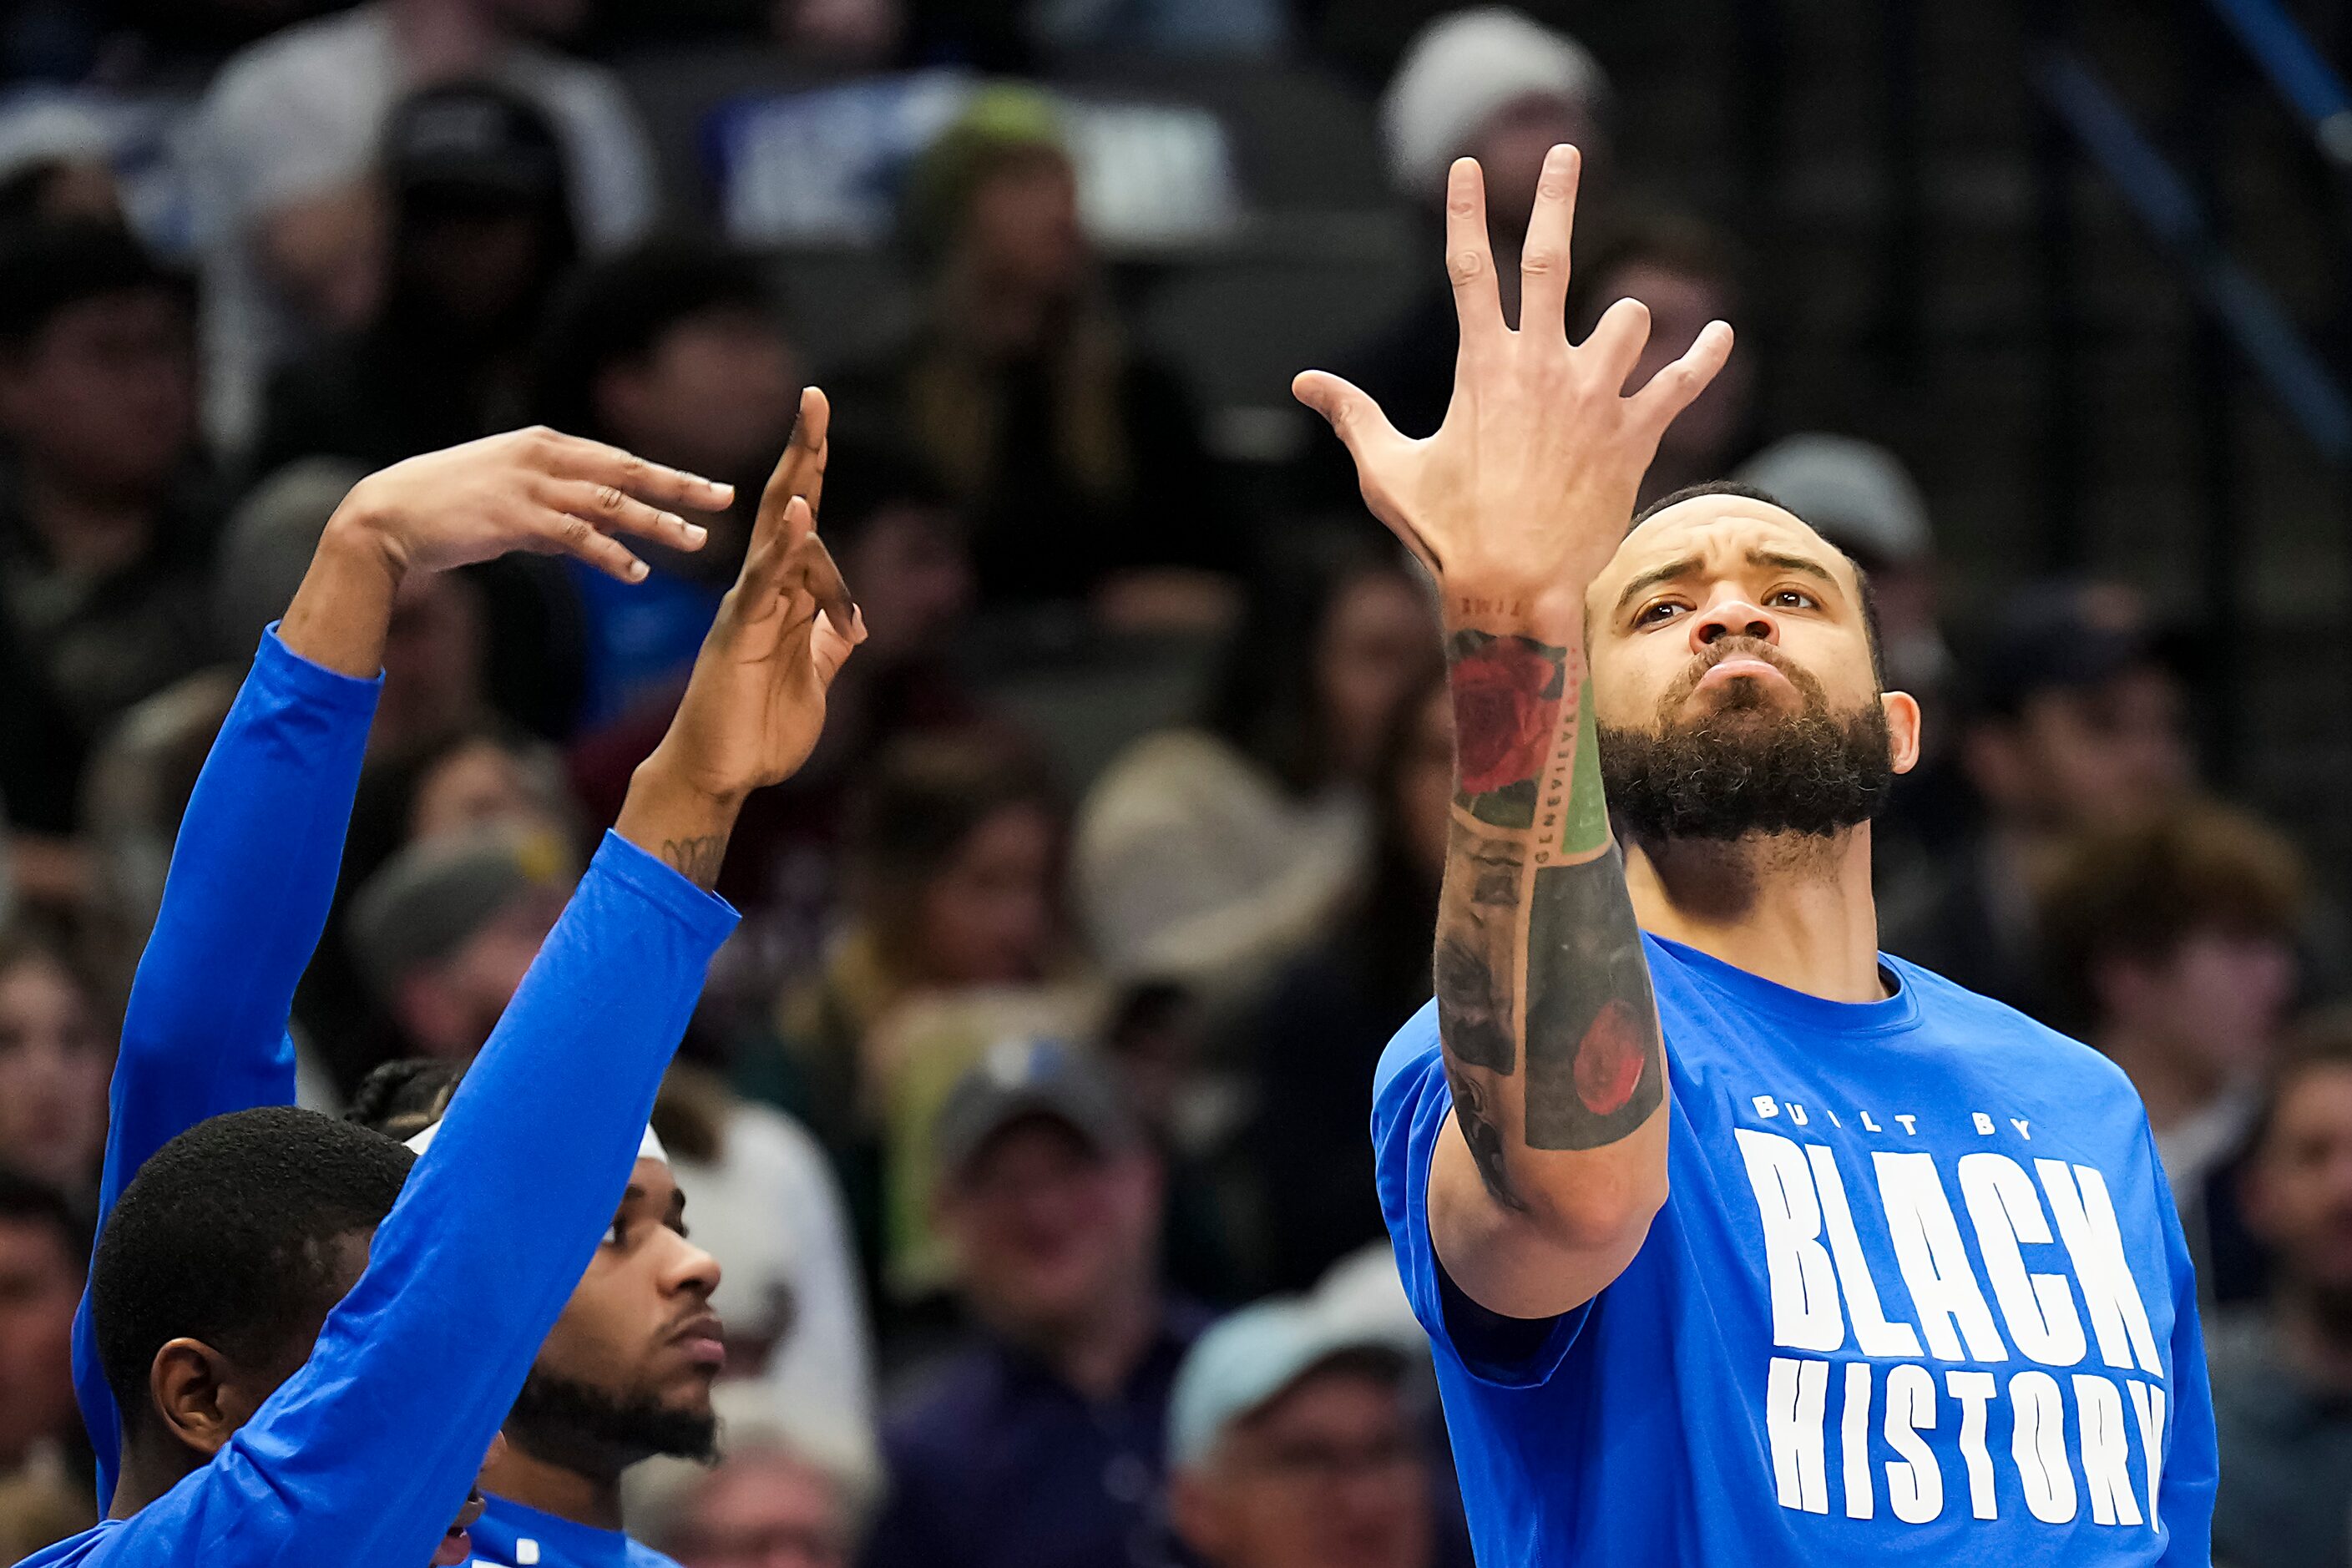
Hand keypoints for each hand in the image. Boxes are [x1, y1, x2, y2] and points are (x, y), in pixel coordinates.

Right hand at [329, 426, 730, 583]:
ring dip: (656, 524)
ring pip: (610, 502)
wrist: (387, 516)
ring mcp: (529, 484)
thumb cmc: (448, 511)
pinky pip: (575, 535)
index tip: (707, 489)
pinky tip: (636, 572)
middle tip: (726, 498)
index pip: (619, 460)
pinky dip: (609, 553)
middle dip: (680, 486)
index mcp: (545, 446)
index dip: (666, 476)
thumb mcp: (511, 506)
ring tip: (696, 543)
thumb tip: (597, 540)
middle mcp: (543, 457)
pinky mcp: (514, 516)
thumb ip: (557, 519)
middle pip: (627, 470)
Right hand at [638, 388, 863, 806]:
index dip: (813, 475)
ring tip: (810, 426)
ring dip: (796, 478)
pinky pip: (766, 580)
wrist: (722, 773)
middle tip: (814, 397)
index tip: (820, 424)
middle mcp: (763, 590)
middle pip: (786, 505)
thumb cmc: (759, 727)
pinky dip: (786, 545)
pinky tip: (801, 511)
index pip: (803, 523)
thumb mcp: (817, 678)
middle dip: (803, 452)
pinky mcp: (742, 631)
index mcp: (783, 597)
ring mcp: (750, 606)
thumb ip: (830, 642)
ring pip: (775, 530)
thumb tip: (852, 620)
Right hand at [1293, 147, 1732, 620]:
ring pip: (1625, 319)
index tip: (1464, 168)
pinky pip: (1680, 383)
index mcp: (1481, 368)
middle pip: (1548, 259)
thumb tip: (1302, 384)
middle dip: (1555, 199)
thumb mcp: (1387, 470)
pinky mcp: (1633, 434)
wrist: (1513, 587)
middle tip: (1566, 153)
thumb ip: (1352, 415)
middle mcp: (1540, 367)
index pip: (1468, 270)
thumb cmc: (1446, 533)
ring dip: (1620, 325)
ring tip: (1609, 345)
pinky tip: (1720, 335)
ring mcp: (1592, 396)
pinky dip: (1702, 358)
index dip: (1464, 214)